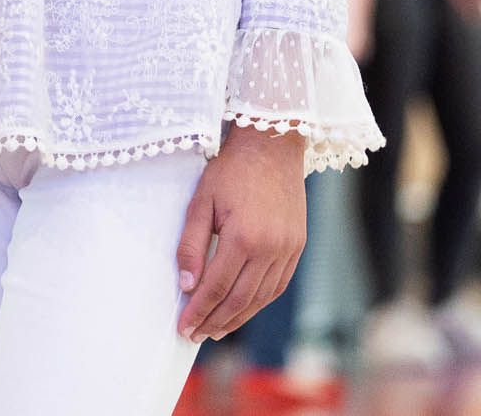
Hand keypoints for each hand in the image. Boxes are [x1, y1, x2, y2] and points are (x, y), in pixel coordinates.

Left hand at [175, 125, 305, 341]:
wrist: (271, 145)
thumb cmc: (230, 170)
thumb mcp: (200, 201)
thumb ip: (192, 244)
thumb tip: (186, 285)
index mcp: (243, 238)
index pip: (215, 287)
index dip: (197, 311)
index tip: (183, 327)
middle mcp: (270, 249)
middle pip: (239, 299)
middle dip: (214, 321)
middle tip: (194, 335)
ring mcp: (288, 250)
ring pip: (261, 298)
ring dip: (237, 318)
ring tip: (215, 329)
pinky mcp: (297, 247)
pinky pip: (277, 286)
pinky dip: (258, 302)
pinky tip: (242, 309)